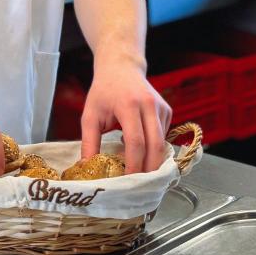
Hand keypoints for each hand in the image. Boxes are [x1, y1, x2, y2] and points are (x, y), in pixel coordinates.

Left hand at [80, 58, 171, 173]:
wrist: (121, 68)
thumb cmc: (103, 92)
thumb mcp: (90, 115)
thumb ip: (89, 142)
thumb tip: (87, 169)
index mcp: (129, 105)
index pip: (136, 142)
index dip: (133, 165)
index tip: (127, 181)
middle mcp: (149, 105)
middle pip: (156, 146)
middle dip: (149, 169)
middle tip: (139, 186)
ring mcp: (161, 107)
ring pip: (163, 143)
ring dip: (153, 161)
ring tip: (140, 173)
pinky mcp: (167, 110)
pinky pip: (164, 136)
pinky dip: (154, 148)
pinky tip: (141, 149)